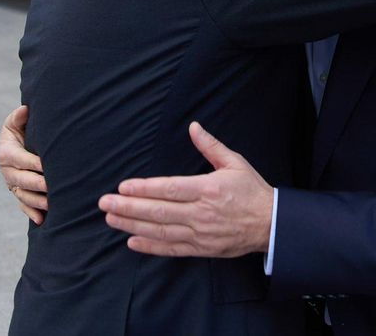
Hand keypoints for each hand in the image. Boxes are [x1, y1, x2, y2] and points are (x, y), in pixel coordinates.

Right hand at [0, 105, 48, 224]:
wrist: (18, 143)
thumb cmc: (20, 129)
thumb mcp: (16, 121)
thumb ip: (19, 117)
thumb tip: (25, 110)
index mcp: (7, 152)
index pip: (20, 159)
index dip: (32, 162)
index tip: (46, 165)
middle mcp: (7, 170)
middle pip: (21, 179)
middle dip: (36, 183)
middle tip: (51, 186)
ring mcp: (12, 184)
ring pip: (23, 195)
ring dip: (36, 201)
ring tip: (51, 204)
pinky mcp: (18, 192)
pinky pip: (23, 205)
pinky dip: (31, 213)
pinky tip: (42, 220)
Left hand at [98, 122, 273, 257]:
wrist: (271, 224)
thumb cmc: (252, 190)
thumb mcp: (235, 162)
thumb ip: (210, 146)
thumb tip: (193, 127)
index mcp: (208, 189)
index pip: (169, 189)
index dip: (144, 189)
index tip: (123, 187)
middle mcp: (202, 213)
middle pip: (158, 212)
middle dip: (128, 208)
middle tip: (105, 203)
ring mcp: (201, 233)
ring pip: (160, 231)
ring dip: (133, 226)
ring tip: (111, 220)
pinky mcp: (202, 249)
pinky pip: (172, 249)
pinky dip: (151, 247)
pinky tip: (132, 242)